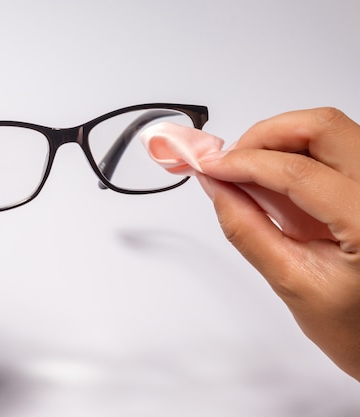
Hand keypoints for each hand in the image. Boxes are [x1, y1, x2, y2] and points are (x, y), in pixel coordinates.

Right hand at [199, 107, 359, 380]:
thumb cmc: (356, 327)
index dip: (247, 163)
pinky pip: (335, 148)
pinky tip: (273, 178)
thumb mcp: (294, 284)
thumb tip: (216, 188)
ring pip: (330, 130)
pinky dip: (296, 152)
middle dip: (266, 136)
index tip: (211, 167)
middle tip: (229, 159)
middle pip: (322, 127)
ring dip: (280, 141)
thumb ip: (248, 231)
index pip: (300, 172)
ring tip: (247, 171)